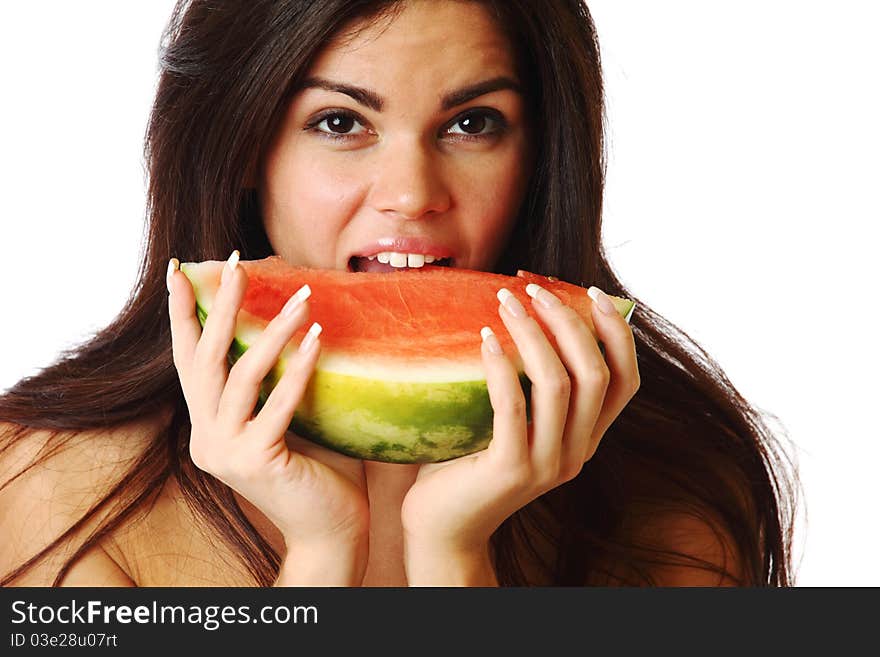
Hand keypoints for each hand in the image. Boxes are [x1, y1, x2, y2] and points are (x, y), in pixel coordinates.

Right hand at [166, 254, 369, 570]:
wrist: (331, 529)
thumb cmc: (318, 469)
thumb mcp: (285, 417)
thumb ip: (273, 382)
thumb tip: (292, 318)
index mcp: (208, 425)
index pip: (188, 361)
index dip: (183, 315)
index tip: (179, 269)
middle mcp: (206, 438)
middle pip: (205, 360)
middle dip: (221, 305)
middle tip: (238, 261)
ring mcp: (226, 453)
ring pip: (239, 378)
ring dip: (272, 332)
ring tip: (304, 297)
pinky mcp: (256, 462)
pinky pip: (277, 406)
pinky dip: (297, 370)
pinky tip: (317, 339)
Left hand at [400, 283, 638, 581]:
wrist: (445, 527)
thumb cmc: (473, 462)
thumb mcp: (518, 423)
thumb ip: (533, 386)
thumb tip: (529, 314)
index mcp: (587, 439)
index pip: (627, 381)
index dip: (617, 333)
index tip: (591, 293)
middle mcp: (578, 453)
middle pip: (595, 374)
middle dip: (568, 321)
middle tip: (533, 290)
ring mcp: (547, 464)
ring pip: (558, 384)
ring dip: (532, 333)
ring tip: (505, 302)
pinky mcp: (510, 469)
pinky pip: (512, 405)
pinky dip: (501, 366)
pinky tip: (485, 338)